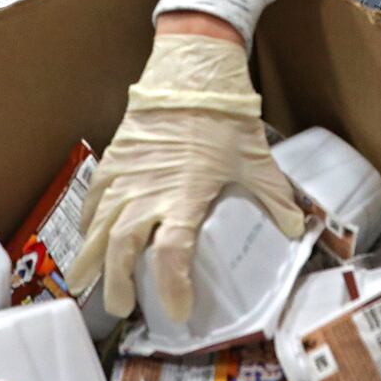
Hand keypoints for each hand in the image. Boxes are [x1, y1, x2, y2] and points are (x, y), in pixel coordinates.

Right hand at [67, 33, 303, 322]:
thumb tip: (296, 228)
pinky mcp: (114, 156)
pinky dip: (88, 218)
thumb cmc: (226, 117)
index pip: (171, 255)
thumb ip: (275, 198)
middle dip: (118, 283)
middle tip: (122, 308)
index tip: (177, 310)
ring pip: (99, 226)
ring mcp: (126, 175)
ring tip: (85, 282)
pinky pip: (93, 195)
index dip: (172, 287)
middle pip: (122, 248)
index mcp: (184, 197)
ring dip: (92, 257)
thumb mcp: (257, 160)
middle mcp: (148, 192)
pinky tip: (87, 233)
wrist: (192, 71)